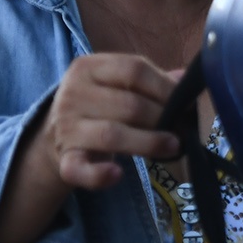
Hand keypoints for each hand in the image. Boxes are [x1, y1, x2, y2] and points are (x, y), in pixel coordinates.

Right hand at [0, 54, 181, 242]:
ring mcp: (65, 127)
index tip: (183, 102)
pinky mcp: (64, 159)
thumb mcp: (118, 84)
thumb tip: (185, 78)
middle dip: (162, 118)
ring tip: (173, 147)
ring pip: (112, 135)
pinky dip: (98, 175)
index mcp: (88, 67)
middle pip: (129, 104)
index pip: (133, 69)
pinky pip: (80, 169)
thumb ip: (150, 80)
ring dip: (149, 142)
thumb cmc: (99, 106)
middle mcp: (72, 94)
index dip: (164, 87)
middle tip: (181, 129)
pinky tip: (117, 174)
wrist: (57, 135)